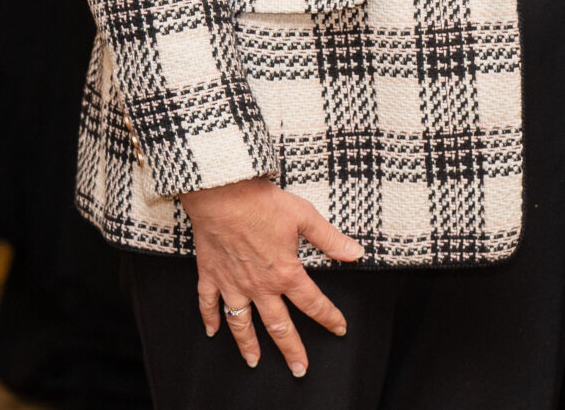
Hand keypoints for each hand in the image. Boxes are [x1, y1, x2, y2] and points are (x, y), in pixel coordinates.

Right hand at [178, 176, 363, 375]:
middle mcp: (260, 286)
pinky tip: (212, 332)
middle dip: (291, 350)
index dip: (329, 317)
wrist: (222, 194)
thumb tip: (355, 253)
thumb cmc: (262, 203)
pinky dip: (210, 318)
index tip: (339, 328)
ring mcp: (233, 283)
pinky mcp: (211, 274)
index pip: (313, 302)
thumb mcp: (305, 216)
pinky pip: (208, 302)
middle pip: (278, 325)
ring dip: (248, 344)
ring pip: (242, 322)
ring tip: (254, 361)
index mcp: (285, 273)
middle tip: (299, 368)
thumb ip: (330, 239)